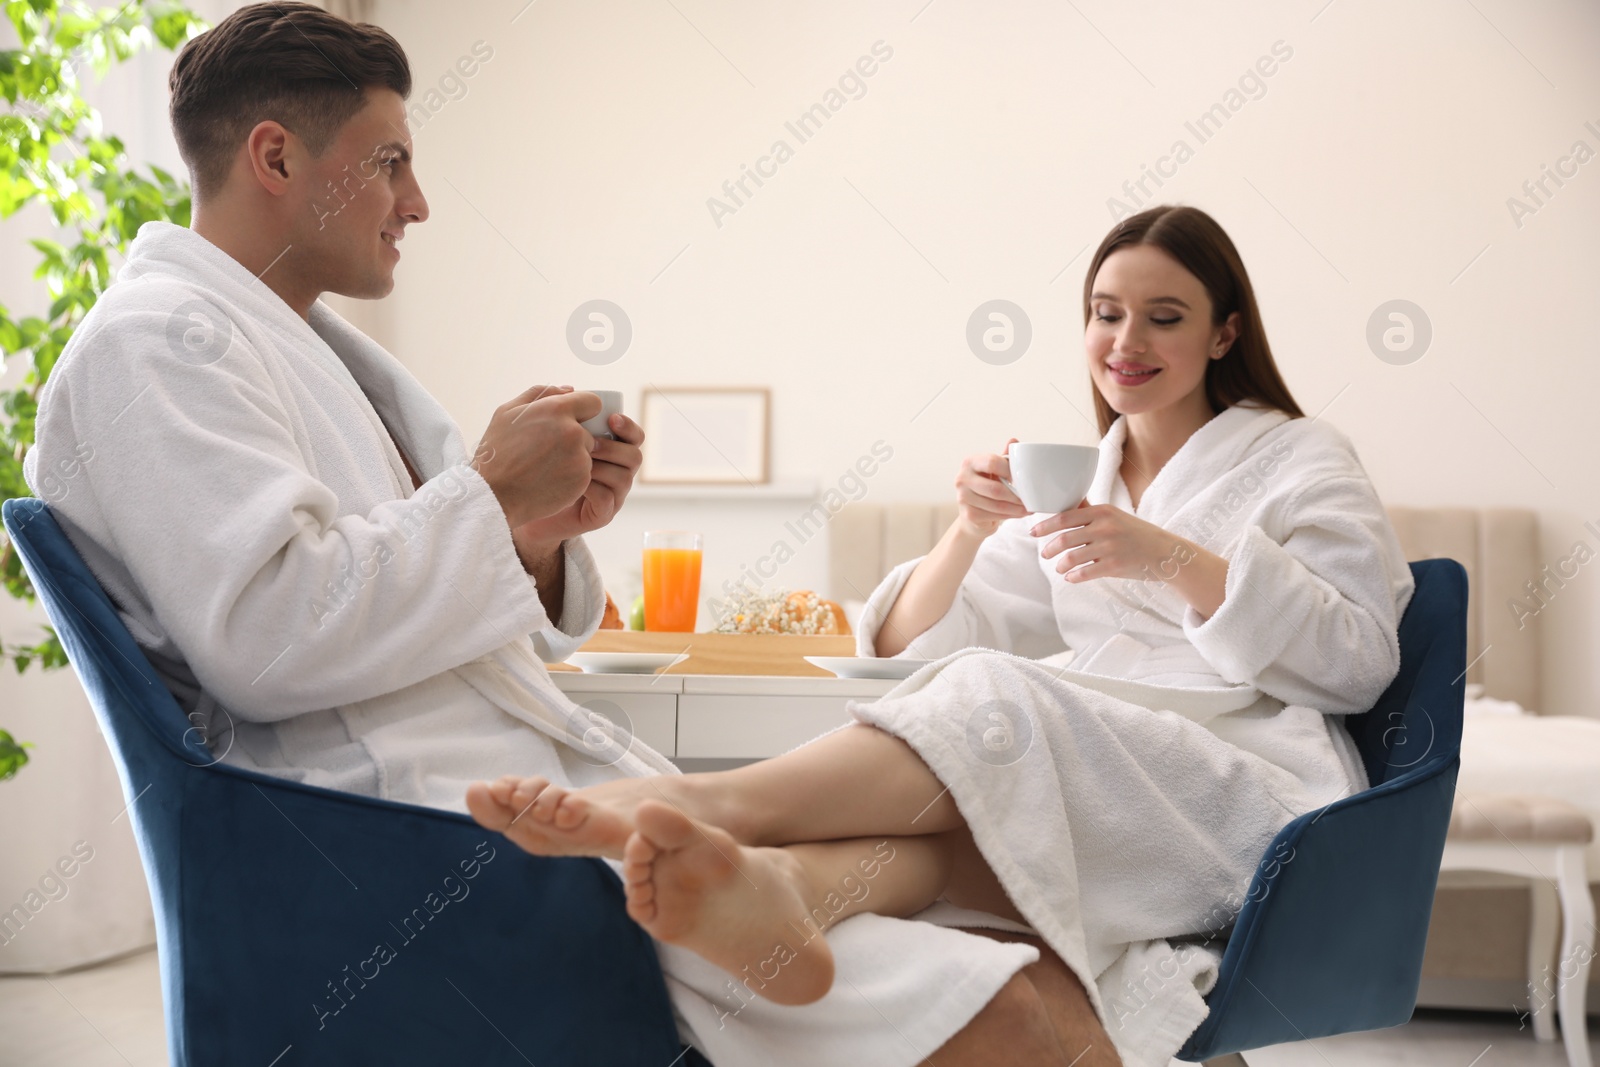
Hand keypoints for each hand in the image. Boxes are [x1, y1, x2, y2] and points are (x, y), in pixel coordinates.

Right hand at [471, 385, 599, 527]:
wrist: (493, 495)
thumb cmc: (497, 452)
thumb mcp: (507, 412)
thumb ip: (541, 394)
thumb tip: (569, 389)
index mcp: (556, 410)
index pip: (592, 402)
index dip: (583, 411)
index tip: (570, 420)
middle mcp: (573, 432)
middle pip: (588, 431)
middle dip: (573, 438)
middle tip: (545, 450)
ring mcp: (579, 458)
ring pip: (587, 453)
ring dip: (572, 458)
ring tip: (543, 467)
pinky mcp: (582, 480)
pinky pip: (584, 473)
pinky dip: (571, 477)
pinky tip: (548, 480)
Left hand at [510, 410, 643, 552]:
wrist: (520, 503)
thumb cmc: (536, 466)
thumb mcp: (545, 433)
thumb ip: (556, 408)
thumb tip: (569, 388)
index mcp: (609, 449)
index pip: (632, 435)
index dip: (628, 426)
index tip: (611, 418)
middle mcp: (616, 471)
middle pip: (635, 455)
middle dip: (615, 447)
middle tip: (590, 444)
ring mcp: (612, 494)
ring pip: (624, 477)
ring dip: (601, 466)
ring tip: (578, 463)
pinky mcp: (602, 514)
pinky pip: (608, 499)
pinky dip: (592, 488)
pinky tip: (571, 483)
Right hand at [954, 439, 1029, 539]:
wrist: (973, 513)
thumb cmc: (986, 487)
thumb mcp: (994, 471)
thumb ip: (1003, 458)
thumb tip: (1013, 440)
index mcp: (970, 462)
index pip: (992, 462)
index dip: (1010, 470)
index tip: (1023, 478)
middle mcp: (962, 478)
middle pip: (995, 488)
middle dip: (1016, 495)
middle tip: (1030, 499)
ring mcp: (963, 498)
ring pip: (997, 504)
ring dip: (1017, 508)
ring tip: (1029, 508)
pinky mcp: (968, 514)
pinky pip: (995, 516)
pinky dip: (1011, 515)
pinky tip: (1019, 514)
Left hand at [1032, 503, 1197, 583]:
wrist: (1166, 552)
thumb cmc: (1137, 533)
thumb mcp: (1115, 515)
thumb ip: (1091, 511)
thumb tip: (1066, 505)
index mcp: (1102, 511)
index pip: (1065, 517)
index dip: (1045, 525)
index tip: (1033, 532)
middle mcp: (1105, 527)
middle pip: (1064, 538)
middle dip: (1049, 548)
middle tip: (1044, 554)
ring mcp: (1110, 547)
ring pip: (1071, 558)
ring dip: (1060, 565)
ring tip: (1059, 568)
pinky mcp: (1115, 566)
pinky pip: (1085, 573)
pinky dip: (1073, 577)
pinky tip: (1071, 578)